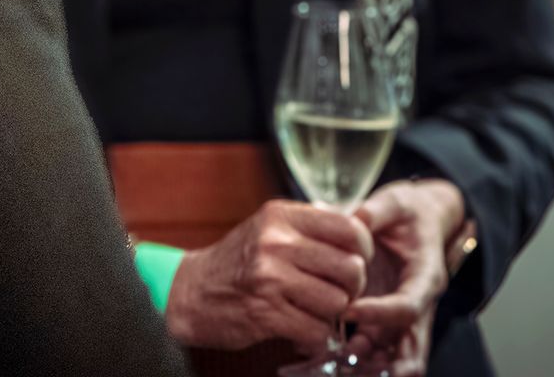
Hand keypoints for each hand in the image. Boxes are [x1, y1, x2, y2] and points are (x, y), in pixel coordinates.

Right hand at [165, 199, 371, 351]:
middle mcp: (276, 243)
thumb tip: (358, 231)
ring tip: (317, 311)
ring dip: (332, 314)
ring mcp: (270, 278)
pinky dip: (316, 336)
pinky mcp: (265, 314)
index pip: (348, 228)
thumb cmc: (236, 262)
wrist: (190, 292)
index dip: (363, 249)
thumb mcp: (268, 228)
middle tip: (339, 292)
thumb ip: (308, 227)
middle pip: (350, 268)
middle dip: (353, 287)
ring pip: (337, 302)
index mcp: (281, 217)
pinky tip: (304, 329)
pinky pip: (316, 330)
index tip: (357, 260)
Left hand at [342, 179, 465, 376]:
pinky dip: (360, 359)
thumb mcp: (396, 200)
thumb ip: (376, 209)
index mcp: (425, 275)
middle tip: (354, 368)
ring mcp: (403, 316)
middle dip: (391, 366)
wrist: (421, 219)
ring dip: (371, 365)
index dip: (380, 313)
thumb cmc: (409, 212)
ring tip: (338, 367)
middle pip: (413, 347)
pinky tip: (330, 360)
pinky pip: (379, 349)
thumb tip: (356, 217)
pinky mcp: (387, 320)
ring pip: (396, 355)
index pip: (409, 306)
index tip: (348, 310)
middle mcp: (418, 302)